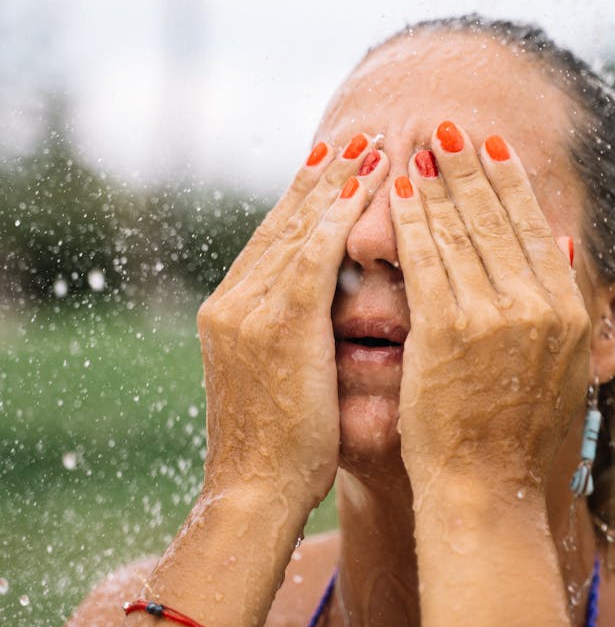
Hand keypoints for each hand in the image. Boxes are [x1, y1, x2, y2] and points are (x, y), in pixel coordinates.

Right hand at [197, 135, 387, 512]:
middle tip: (356, 132)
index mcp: (232, 310)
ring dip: (337, 181)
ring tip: (371, 143)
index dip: (308, 196)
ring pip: (298, 228)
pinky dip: (337, 217)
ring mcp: (248, 311)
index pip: (275, 238)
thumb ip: (295, 335)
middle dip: (323, 174)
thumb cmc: (279, 450)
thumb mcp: (280, 380)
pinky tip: (363, 185)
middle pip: (283, 220)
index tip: (337, 161)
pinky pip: (312, 257)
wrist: (252, 494)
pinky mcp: (276, 327)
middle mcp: (233, 300)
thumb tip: (327, 313)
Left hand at [390, 122, 589, 504]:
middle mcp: (537, 304)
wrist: (488, 494)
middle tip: (448, 124)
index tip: (490, 145)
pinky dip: (412, 222)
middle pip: (497, 217)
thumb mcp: (560, 368)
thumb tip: (568, 246)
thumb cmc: (518, 438)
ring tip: (418, 144)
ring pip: (460, 230)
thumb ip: (562, 303)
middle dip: (469, 165)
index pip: (534, 226)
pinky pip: (427, 260)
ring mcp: (494, 315)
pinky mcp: (449, 330)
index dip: (509, 181)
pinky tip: (397, 192)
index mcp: (565, 310)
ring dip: (437, 182)